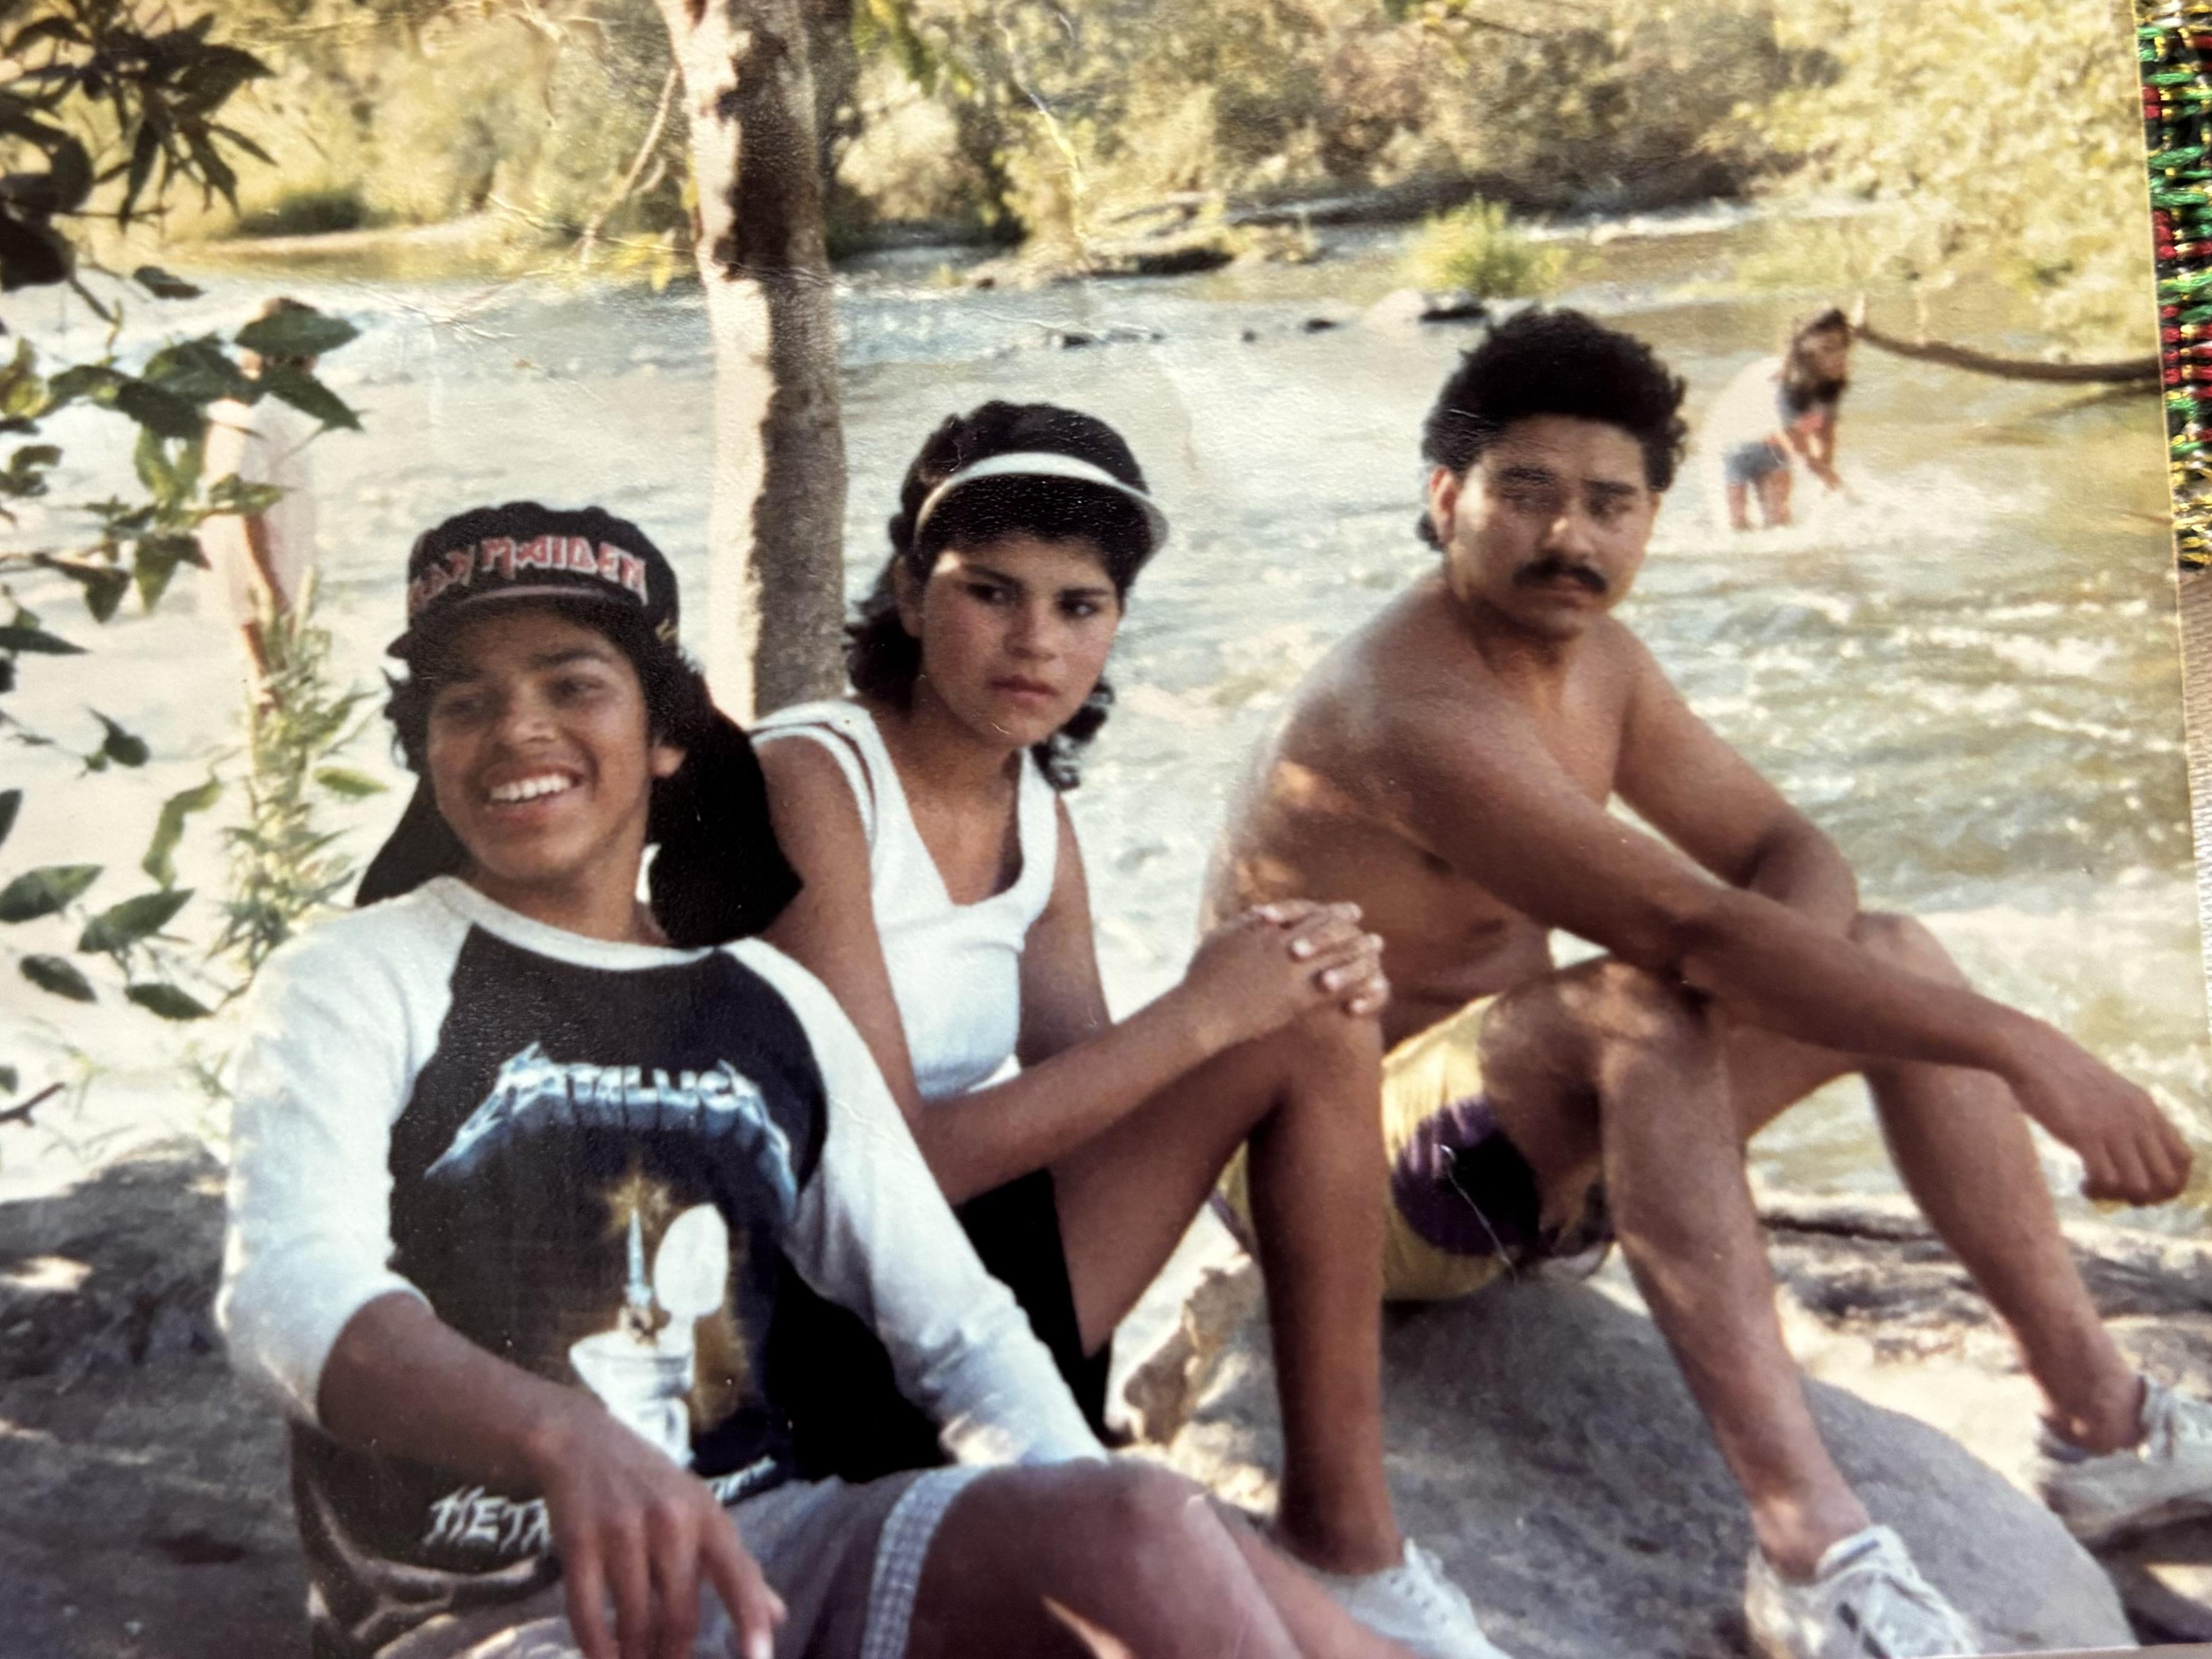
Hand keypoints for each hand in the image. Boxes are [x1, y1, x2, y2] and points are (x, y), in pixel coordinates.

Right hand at [528, 1395, 784, 1658]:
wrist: (584, 1443)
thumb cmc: (653, 1485)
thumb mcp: (702, 1513)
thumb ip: (736, 1567)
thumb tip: (776, 1617)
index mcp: (708, 1517)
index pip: (739, 1575)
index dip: (750, 1622)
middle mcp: (671, 1522)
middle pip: (680, 1613)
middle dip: (675, 1654)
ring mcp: (622, 1531)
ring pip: (635, 1619)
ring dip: (635, 1656)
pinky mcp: (579, 1543)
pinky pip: (587, 1613)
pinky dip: (596, 1647)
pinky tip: (602, 1658)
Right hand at [1179, 901, 1384, 1051]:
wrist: (1203, 1011)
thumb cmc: (1204, 976)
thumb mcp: (1222, 938)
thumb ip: (1245, 923)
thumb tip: (1263, 912)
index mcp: (1268, 929)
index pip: (1310, 913)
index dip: (1332, 911)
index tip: (1349, 911)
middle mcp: (1285, 946)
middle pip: (1329, 930)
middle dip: (1352, 927)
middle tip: (1368, 927)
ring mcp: (1293, 973)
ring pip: (1337, 956)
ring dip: (1360, 951)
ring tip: (1376, 948)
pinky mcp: (1297, 1000)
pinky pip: (1334, 990)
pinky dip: (1352, 984)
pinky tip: (1365, 985)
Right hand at [2007, 1030, 2192, 1205]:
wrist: (2035, 1054)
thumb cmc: (2065, 1076)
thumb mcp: (2112, 1093)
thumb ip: (2130, 1116)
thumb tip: (2136, 1148)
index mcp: (2147, 1109)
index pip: (2184, 1160)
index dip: (2169, 1183)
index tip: (2141, 1184)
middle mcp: (2137, 1120)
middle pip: (2166, 1181)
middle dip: (2146, 1197)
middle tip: (2118, 1191)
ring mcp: (2113, 1127)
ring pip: (2139, 1186)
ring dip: (2119, 1197)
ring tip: (2097, 1188)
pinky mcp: (2084, 1134)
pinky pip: (2106, 1180)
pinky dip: (2096, 1191)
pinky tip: (2082, 1184)